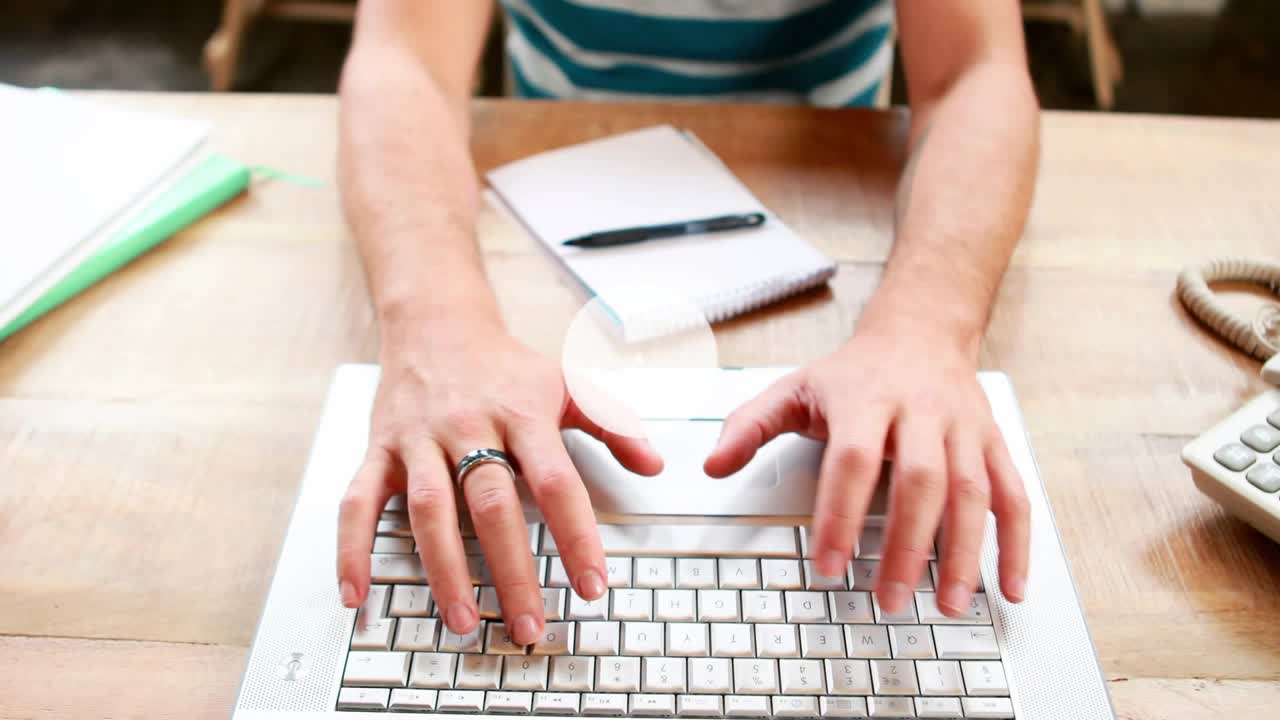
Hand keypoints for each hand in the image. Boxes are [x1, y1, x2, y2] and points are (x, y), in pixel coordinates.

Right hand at [336, 320, 662, 644]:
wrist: (436, 322)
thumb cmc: (506, 366)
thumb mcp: (568, 384)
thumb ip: (613, 425)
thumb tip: (654, 465)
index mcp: (522, 413)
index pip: (556, 482)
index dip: (576, 536)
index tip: (592, 585)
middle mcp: (469, 426)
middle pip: (491, 505)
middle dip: (511, 571)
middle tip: (529, 626)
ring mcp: (419, 440)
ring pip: (428, 510)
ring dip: (443, 570)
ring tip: (462, 620)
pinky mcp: (379, 449)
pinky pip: (358, 501)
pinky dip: (352, 549)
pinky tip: (358, 594)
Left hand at [704, 327, 1028, 616]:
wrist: (920, 330)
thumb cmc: (854, 372)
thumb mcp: (794, 388)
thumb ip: (750, 426)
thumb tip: (712, 464)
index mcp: (866, 399)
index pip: (852, 461)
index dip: (840, 514)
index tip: (827, 564)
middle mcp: (921, 412)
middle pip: (921, 482)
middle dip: (907, 546)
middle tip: (888, 599)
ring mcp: (965, 428)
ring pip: (972, 493)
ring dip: (964, 553)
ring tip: (948, 604)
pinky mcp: (994, 443)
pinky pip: (1013, 495)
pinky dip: (1016, 545)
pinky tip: (1009, 588)